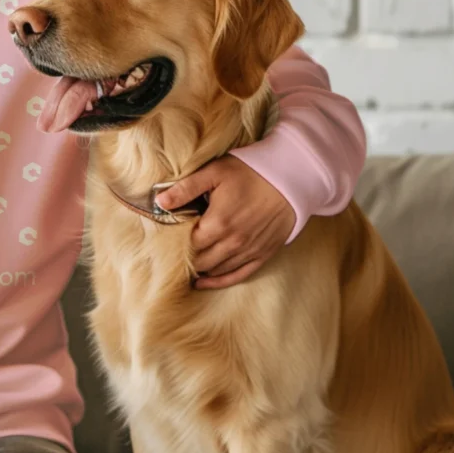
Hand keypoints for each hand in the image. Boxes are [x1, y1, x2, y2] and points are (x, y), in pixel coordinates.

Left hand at [155, 156, 294, 289]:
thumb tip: (159, 202)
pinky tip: (204, 281)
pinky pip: (237, 276)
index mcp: (218, 224)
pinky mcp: (263, 254)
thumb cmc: (252, 171)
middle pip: (199, 261)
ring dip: (200, 268)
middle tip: (174, 251)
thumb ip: (185, 188)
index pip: (186, 245)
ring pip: (215, 270)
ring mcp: (249, 251)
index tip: (167, 238)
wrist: (294, 176)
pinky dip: (219, 281)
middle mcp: (233, 243)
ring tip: (186, 263)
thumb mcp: (215, 172)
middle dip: (185, 257)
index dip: (174, 243)